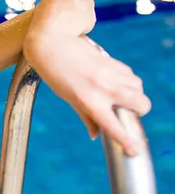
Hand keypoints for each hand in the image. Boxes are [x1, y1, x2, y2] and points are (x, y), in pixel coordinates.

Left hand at [24, 34, 150, 155]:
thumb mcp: (67, 97)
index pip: (113, 126)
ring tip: (117, 93)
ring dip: (134, 94)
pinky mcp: (112, 61)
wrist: (52, 42)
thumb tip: (95, 135)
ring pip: (138, 88)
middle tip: (127, 110)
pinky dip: (127, 81)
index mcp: (88, 101)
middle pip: (141, 104)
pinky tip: (113, 80)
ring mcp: (110, 74)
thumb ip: (85, 116)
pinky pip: (130, 75)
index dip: (126, 141)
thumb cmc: (55, 73)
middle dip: (140, 111)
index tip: (135, 150)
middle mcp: (103, 88)